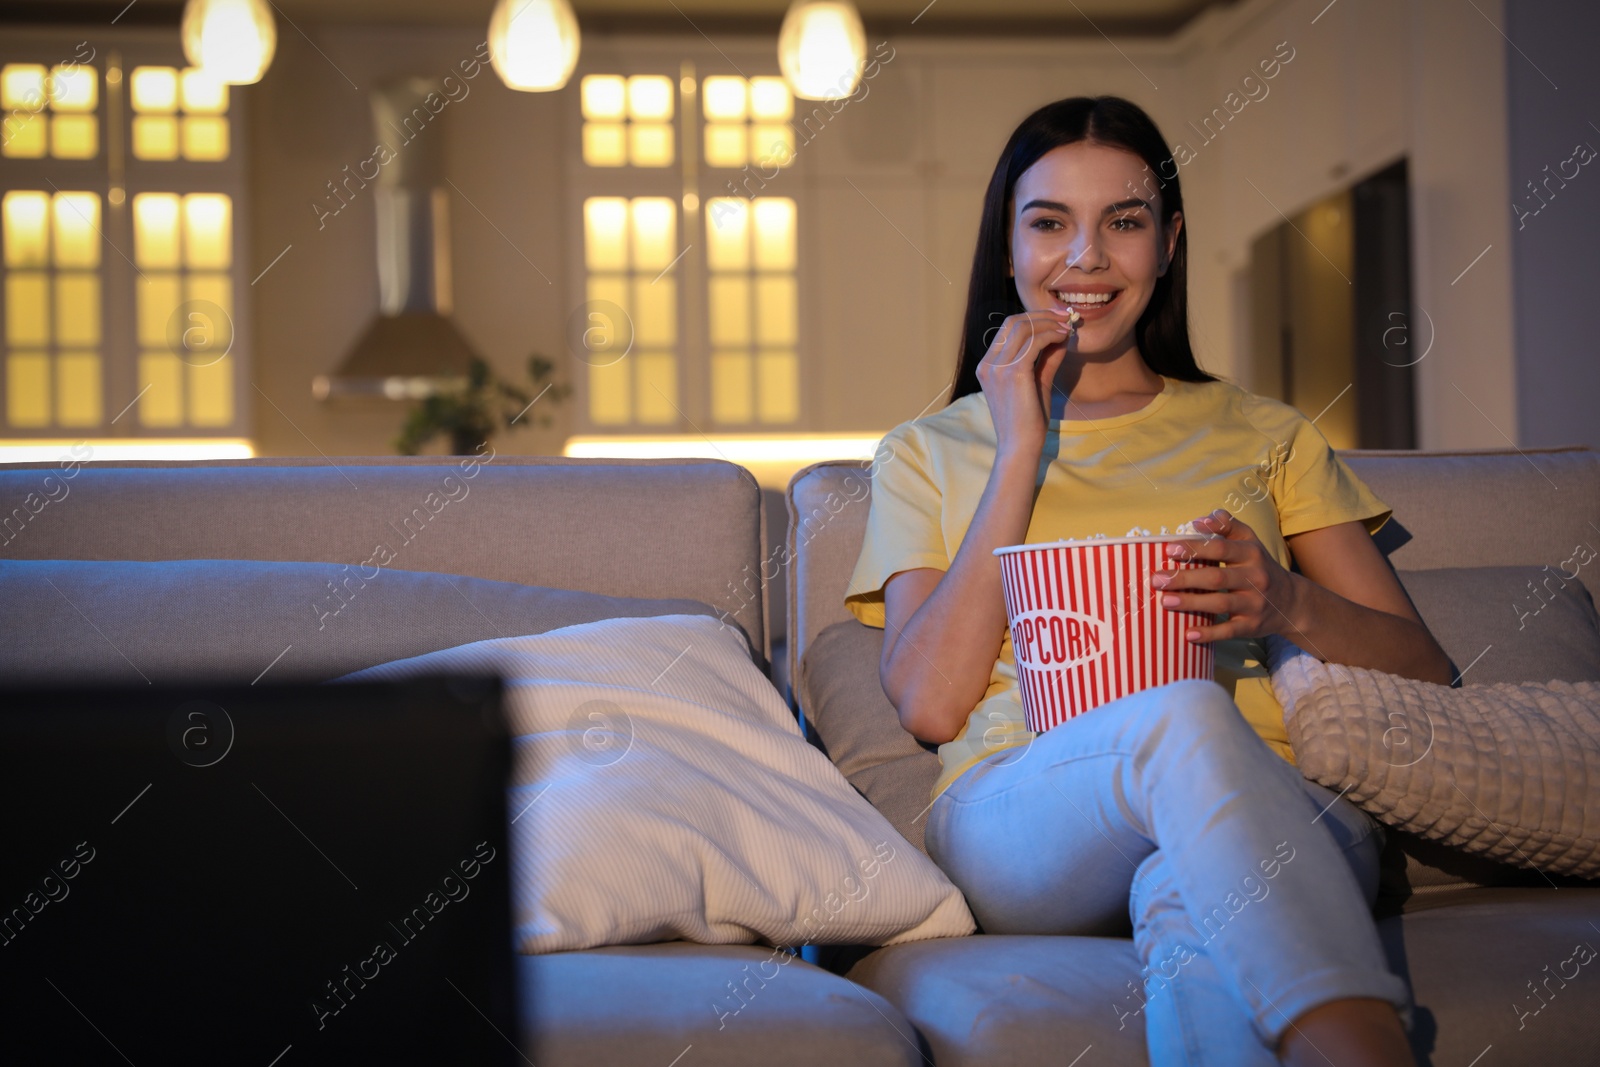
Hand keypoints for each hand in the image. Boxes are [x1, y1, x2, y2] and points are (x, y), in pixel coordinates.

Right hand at [974, 309, 1077, 460]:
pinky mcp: (1012, 372)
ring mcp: (997, 367)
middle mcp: (988, 363)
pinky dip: (1051, 334)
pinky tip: (1064, 337)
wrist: (1021, 446)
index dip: (1033, 318)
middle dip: (1042, 315)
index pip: (1007, 329)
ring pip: (1024, 328)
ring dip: (1049, 323)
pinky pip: (1034, 341)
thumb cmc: (1028, 420)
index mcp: (988, 366)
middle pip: (1013, 322)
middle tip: (1065, 317)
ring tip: (1067, 327)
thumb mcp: (1038, 382)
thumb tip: (1062, 335)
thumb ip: (1047, 359)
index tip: (1056, 319)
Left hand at [1152, 509, 1303, 642]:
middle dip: (1185, 578)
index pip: (1221, 548)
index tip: (1169, 550)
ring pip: (1221, 603)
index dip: (1195, 548)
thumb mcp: (1250, 542)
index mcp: (1251, 553)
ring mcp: (1254, 603)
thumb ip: (1226, 526)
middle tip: (1157, 580)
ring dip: (1191, 603)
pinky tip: (1188, 634)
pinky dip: (1209, 633)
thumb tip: (1199, 520)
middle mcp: (1255, 578)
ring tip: (1165, 602)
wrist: (1291, 602)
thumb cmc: (1259, 566)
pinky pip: (1229, 630)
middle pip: (1217, 577)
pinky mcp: (1252, 625)